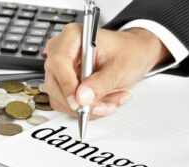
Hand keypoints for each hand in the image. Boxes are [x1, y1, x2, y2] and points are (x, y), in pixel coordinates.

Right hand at [43, 23, 170, 117]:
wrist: (134, 55)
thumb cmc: (128, 52)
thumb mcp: (121, 67)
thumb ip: (102, 82)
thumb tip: (82, 97)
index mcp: (73, 36)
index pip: (58, 62)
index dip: (66, 85)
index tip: (79, 102)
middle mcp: (61, 51)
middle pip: (54, 84)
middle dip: (80, 102)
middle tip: (104, 106)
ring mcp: (60, 69)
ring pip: (60, 98)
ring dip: (86, 107)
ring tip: (110, 101)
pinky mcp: (63, 84)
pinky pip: (66, 104)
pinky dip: (86, 109)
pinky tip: (103, 101)